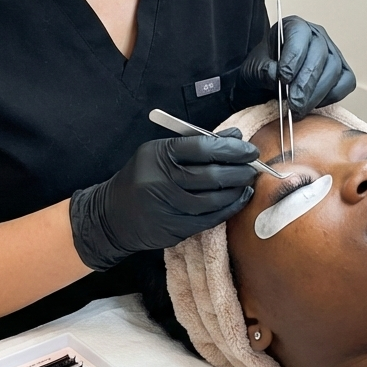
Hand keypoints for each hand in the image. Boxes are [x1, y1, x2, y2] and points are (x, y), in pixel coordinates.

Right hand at [69, 130, 257, 270]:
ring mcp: (167, 207)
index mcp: (158, 155)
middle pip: (211, 176)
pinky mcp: (173, 229)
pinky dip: (229, 208)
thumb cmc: (143, 177)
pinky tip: (238, 199)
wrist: (111, 215)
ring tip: (248, 182)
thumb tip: (235, 137)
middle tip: (254, 167)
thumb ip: (198, 144)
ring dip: (237, 190)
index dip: (231, 149)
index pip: (202, 148)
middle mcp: (161, 181)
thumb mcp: (161, 153)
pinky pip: (209, 219)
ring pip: (213, 200)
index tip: (249, 149)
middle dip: (240, 170)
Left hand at [241, 16, 356, 116]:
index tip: (284, 78)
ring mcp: (332, 53)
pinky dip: (331, 96)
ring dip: (317, 93)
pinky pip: (345, 83)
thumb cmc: (262, 73)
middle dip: (306, 83)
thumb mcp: (252, 70)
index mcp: (293, 26)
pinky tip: (313, 105)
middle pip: (319, 55)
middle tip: (294, 103)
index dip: (294, 56)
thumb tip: (276, 77)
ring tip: (299, 110)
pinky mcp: (342, 72)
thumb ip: (262, 71)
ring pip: (334, 70)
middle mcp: (316, 36)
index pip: (299, 34)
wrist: (264, 87)